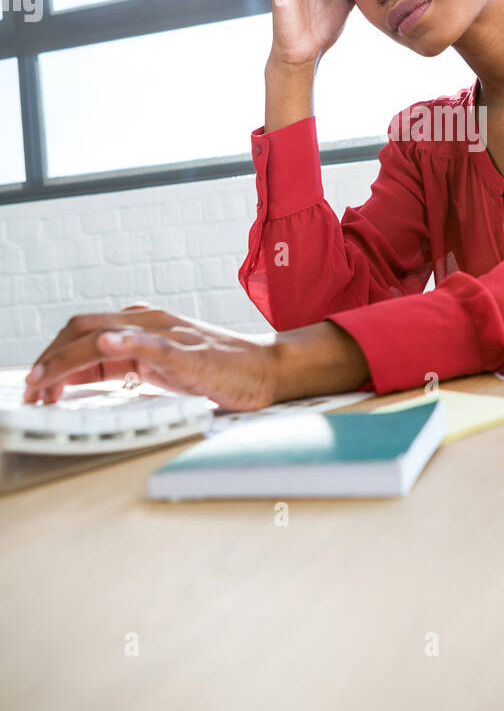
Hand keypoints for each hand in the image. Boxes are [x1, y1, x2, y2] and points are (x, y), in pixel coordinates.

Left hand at [21, 303, 285, 411]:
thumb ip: (126, 363)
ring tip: (45, 378)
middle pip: (83, 328)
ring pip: (107, 335)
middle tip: (31, 388)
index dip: (52, 355)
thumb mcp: (160, 367)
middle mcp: (150, 322)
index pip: (82, 331)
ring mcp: (170, 335)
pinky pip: (154, 345)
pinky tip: (109, 345)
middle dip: (50, 357)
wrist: (266, 369)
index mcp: (142, 325)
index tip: (35, 385)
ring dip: (69, 357)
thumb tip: (81, 376)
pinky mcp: (190, 353)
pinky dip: (128, 343)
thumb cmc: (218, 370)